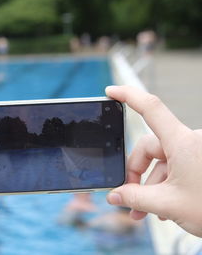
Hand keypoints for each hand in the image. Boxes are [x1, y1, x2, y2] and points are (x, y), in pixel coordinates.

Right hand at [105, 85, 201, 236]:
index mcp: (182, 142)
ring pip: (160, 161)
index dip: (128, 95)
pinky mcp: (198, 161)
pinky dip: (163, 184)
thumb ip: (135, 198)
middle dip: (136, 173)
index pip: (151, 108)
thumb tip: (114, 196)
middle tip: (129, 196)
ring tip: (144, 210)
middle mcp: (189, 142)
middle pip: (148, 147)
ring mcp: (194, 151)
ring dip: (149, 185)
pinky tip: (159, 205)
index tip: (111, 92)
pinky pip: (173, 166)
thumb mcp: (168, 204)